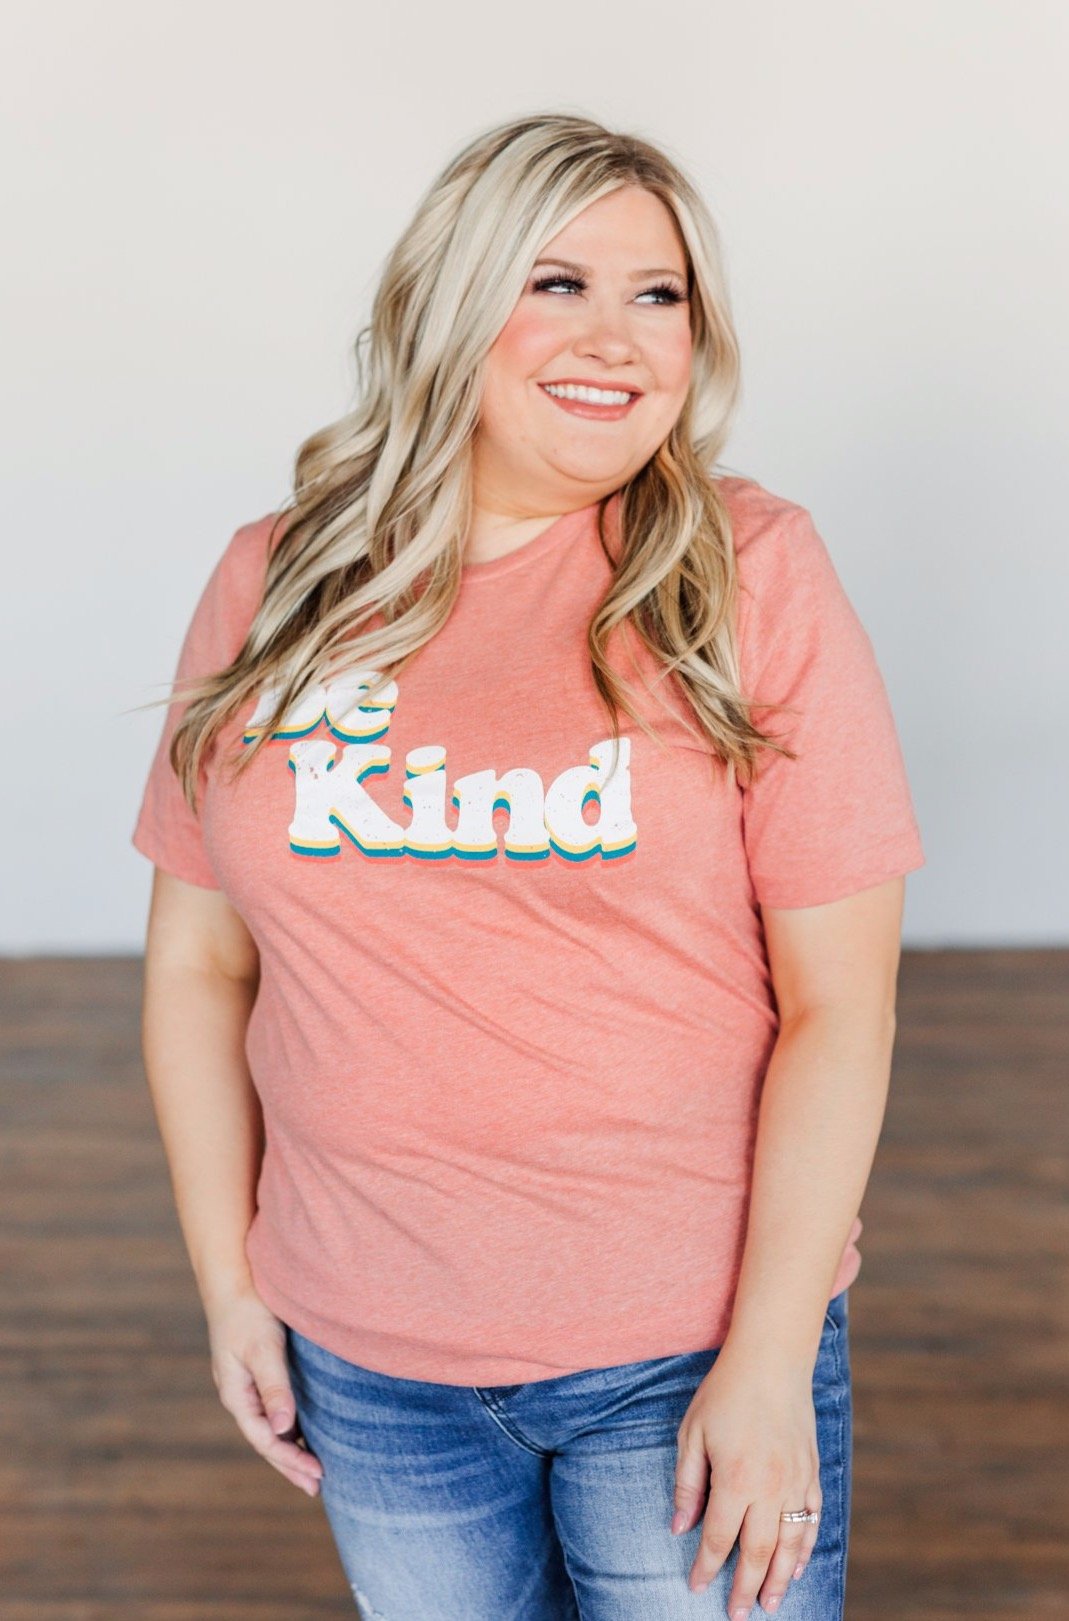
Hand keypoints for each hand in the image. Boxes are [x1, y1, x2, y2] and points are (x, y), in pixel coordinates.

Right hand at [205, 1285, 323, 1497]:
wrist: (235, 1279)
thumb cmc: (248, 1312)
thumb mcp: (262, 1349)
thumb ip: (274, 1387)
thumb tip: (284, 1428)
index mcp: (237, 1394)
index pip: (265, 1439)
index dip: (290, 1460)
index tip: (317, 1474)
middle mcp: (241, 1395)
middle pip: (267, 1439)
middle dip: (290, 1464)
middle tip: (317, 1487)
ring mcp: (248, 1385)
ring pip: (271, 1426)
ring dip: (290, 1448)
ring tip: (314, 1470)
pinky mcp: (259, 1372)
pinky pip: (275, 1409)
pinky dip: (290, 1425)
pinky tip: (305, 1431)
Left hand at [672, 1344, 820, 1615]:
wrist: (772, 1360)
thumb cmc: (726, 1393)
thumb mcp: (693, 1433)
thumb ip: (688, 1484)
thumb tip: (679, 1527)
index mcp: (736, 1480)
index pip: (718, 1538)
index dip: (706, 1567)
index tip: (697, 1587)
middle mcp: (771, 1488)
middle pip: (758, 1553)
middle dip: (746, 1588)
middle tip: (738, 1615)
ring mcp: (797, 1482)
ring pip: (790, 1545)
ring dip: (780, 1579)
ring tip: (770, 1605)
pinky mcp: (813, 1472)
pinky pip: (812, 1521)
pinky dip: (806, 1548)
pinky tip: (797, 1566)